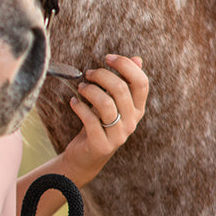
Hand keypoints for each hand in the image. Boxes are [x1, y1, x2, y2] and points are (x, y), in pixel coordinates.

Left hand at [63, 54, 147, 186]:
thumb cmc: (99, 123)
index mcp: (137, 109)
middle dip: (101, 75)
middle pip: (121, 89)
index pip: (141, 82)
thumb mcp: (114, 102)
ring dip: (90, 91)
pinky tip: (73, 102)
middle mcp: (132, 122)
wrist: (86, 156)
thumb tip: (137, 59)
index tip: (108, 58)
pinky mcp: (101, 144)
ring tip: (81, 88)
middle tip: (88, 74)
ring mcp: (118, 135)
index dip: (125, 65)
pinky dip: (79, 107)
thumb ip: (125, 82)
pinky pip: (90, 120)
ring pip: (106, 104)